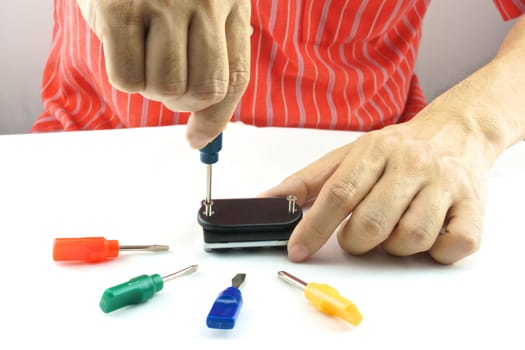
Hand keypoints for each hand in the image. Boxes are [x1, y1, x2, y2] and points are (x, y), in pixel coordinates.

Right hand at [76, 0, 250, 147]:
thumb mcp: (202, 5)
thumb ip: (212, 55)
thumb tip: (204, 129)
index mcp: (231, 5)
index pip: (233, 78)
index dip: (217, 118)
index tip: (199, 138)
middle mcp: (204, 3)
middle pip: (204, 91)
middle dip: (182, 102)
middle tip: (166, 83)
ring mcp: (163, 4)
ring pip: (166, 88)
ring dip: (151, 87)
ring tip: (144, 55)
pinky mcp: (120, 9)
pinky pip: (127, 78)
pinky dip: (124, 75)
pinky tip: (122, 43)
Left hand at [262, 111, 492, 264]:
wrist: (456, 132)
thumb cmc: (396, 149)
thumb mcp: (348, 155)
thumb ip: (307, 180)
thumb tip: (265, 199)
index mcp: (375, 151)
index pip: (339, 194)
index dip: (314, 227)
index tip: (298, 249)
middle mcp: (411, 165)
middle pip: (372, 224)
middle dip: (355, 241)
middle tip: (358, 233)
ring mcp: (444, 185)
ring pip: (410, 239)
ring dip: (394, 247)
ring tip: (394, 227)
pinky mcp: (473, 206)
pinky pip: (453, 246)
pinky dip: (436, 252)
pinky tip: (429, 234)